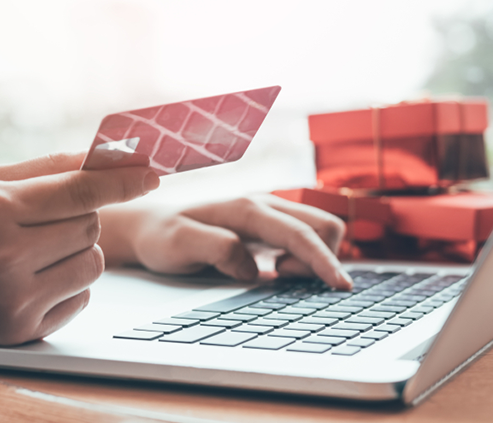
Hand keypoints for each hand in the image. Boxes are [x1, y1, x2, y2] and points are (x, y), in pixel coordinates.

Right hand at [0, 153, 158, 344]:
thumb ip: (45, 169)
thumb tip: (104, 156)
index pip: (81, 191)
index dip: (124, 179)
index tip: (154, 172)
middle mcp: (6, 255)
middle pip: (90, 226)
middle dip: (78, 216)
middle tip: (41, 219)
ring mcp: (12, 299)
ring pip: (93, 263)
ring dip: (77, 251)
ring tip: (34, 250)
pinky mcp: (17, 332)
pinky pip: (80, 300)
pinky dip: (68, 286)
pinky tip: (30, 279)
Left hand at [102, 195, 351, 288]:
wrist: (151, 228)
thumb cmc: (162, 237)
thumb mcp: (177, 245)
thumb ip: (214, 249)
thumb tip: (252, 267)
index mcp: (247, 208)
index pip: (301, 234)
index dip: (324, 261)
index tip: (341, 287)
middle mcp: (265, 205)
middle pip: (325, 226)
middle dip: (321, 258)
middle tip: (280, 275)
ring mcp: (270, 214)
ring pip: (321, 231)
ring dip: (314, 257)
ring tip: (276, 271)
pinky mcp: (271, 227)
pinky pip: (308, 239)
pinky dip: (307, 258)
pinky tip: (277, 269)